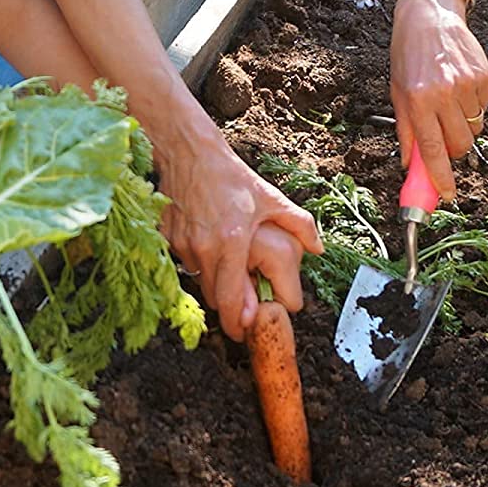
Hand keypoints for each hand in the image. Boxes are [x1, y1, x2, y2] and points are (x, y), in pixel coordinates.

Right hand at [158, 142, 319, 341]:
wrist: (189, 153)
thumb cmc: (230, 176)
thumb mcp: (270, 198)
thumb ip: (299, 225)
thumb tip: (319, 249)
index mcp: (233, 242)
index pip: (232, 300)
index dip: (238, 324)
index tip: (244, 334)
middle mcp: (204, 248)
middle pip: (215, 299)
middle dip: (231, 306)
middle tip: (244, 302)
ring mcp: (183, 244)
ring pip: (200, 280)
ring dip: (215, 282)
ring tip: (228, 262)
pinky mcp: (168, 238)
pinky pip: (185, 263)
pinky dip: (199, 262)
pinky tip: (208, 243)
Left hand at [389, 0, 487, 199]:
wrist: (429, 16)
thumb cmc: (408, 57)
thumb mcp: (397, 92)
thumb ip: (406, 131)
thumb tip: (413, 165)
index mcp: (417, 100)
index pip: (432, 150)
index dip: (439, 177)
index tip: (446, 195)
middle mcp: (444, 94)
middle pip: (460, 145)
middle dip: (453, 150)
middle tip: (443, 138)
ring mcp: (467, 85)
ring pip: (474, 129)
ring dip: (463, 126)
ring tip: (448, 103)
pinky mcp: (484, 77)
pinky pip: (484, 109)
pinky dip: (473, 107)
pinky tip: (459, 88)